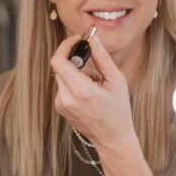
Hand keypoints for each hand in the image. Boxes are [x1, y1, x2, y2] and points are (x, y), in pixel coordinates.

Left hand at [50, 32, 134, 151]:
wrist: (112, 138)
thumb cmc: (118, 110)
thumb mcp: (116, 80)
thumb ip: (102, 57)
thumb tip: (92, 38)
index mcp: (80, 91)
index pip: (58, 60)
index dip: (65, 46)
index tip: (77, 40)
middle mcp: (66, 98)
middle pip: (60, 66)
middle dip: (74, 59)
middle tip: (92, 62)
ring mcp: (60, 104)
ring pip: (61, 75)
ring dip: (76, 72)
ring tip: (95, 83)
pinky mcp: (59, 107)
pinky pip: (63, 86)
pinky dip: (74, 83)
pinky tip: (89, 92)